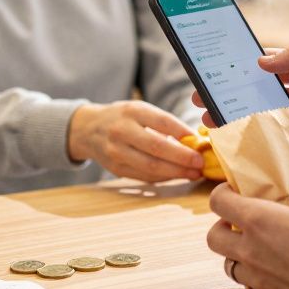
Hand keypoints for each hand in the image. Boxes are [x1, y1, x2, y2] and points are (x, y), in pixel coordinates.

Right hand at [68, 101, 204, 181]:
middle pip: (157, 147)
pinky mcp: (115, 169)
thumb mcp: (139, 110)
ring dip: (176, 172)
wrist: (87, 129)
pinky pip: (144, 176)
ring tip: (193, 173)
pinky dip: (163, 178)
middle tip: (200, 163)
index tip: (198, 141)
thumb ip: (162, 123)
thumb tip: (192, 140)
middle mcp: (121, 131)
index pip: (161, 121)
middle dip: (182, 158)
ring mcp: (116, 152)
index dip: (182, 132)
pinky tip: (176, 175)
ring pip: (151, 167)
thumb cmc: (122, 118)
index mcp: (132, 111)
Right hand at [193, 45, 288, 153]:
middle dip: (232, 101)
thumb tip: (260, 62)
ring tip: (218, 129)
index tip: (212, 78)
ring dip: (246, 124)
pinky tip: (251, 152)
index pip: (264, 68)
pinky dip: (272, 147)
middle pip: (261, 97)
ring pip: (271, 121)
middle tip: (204, 108)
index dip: (238, 73)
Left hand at [208, 177, 288, 288]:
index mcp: (259, 220)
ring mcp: (257, 279)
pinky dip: (255, 281)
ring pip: (229, 266)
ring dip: (237, 255)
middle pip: (213, 238)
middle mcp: (250, 250)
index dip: (222, 194)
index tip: (235, 192)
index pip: (219, 202)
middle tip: (240, 223)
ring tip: (258, 250)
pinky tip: (274, 275)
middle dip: (221, 227)